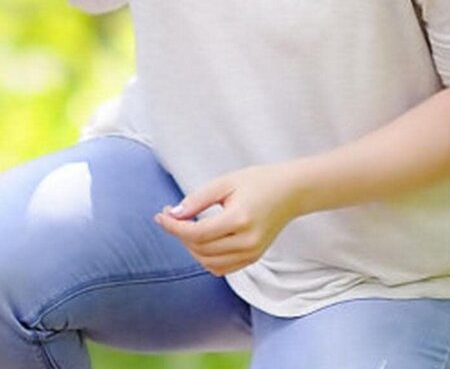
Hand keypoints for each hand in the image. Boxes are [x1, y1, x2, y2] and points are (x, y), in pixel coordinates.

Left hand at [154, 163, 303, 275]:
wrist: (290, 192)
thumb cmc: (257, 182)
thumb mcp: (224, 182)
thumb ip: (197, 199)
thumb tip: (173, 213)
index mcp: (239, 220)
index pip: (197, 233)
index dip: (174, 227)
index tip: (160, 215)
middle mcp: (247, 242)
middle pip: (200, 249)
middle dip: (179, 234)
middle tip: (169, 215)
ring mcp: (252, 254)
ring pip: (209, 263)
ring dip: (190, 248)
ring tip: (184, 226)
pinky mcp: (254, 258)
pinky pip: (222, 268)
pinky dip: (205, 258)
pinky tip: (199, 239)